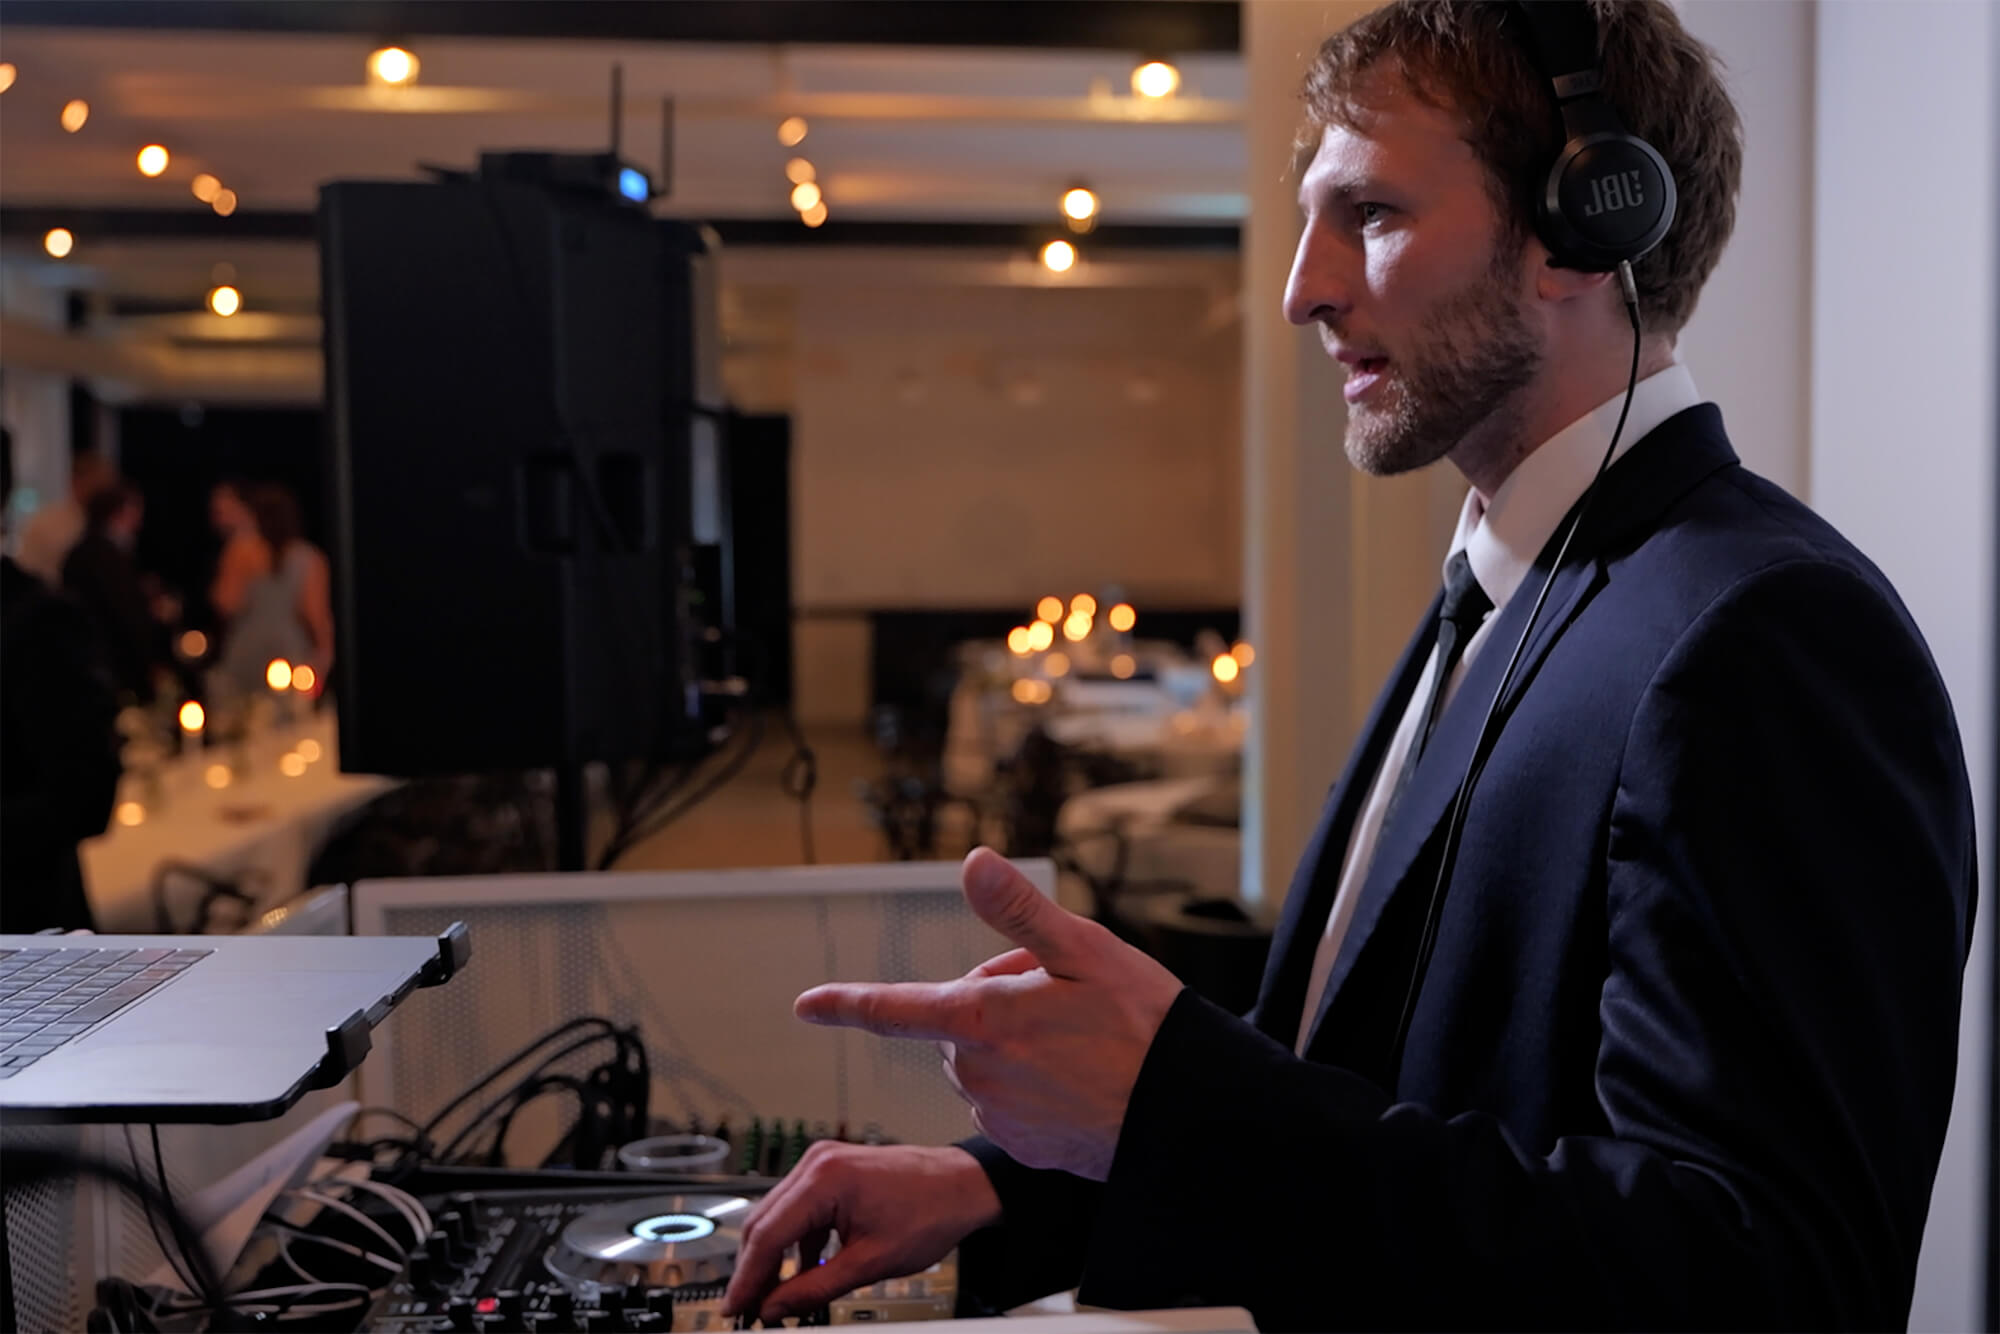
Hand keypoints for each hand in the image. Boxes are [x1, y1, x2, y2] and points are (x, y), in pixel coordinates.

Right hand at [721, 1142, 998, 1322]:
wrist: (964, 1186)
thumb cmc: (930, 1212)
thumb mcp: (870, 1262)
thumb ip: (815, 1288)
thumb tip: (775, 1307)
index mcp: (824, 1179)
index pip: (767, 1235)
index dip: (746, 1278)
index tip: (733, 1309)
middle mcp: (817, 1163)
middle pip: (765, 1223)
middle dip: (754, 1270)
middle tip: (746, 1309)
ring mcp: (823, 1163)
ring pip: (778, 1217)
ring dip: (773, 1258)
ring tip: (772, 1298)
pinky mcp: (832, 1171)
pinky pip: (799, 1210)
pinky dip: (796, 1242)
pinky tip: (802, 1272)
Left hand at [796, 847, 1184, 1180]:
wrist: (1187, 1116)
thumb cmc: (1144, 1028)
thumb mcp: (1086, 949)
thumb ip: (1019, 910)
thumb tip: (973, 861)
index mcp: (983, 1020)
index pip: (896, 1008)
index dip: (846, 1003)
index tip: (806, 1005)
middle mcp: (978, 1074)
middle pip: (958, 1021)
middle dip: (994, 1001)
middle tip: (1063, 996)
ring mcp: (998, 1115)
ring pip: (983, 1060)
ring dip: (1013, 1043)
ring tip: (1080, 1039)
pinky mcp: (1021, 1146)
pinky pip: (1006, 1102)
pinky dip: (1031, 1084)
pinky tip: (1079, 1078)